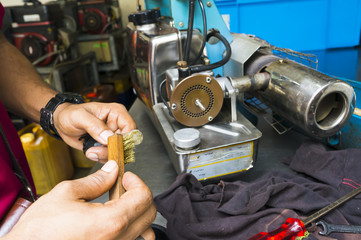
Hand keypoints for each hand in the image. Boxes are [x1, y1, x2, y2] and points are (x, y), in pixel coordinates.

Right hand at [3, 161, 155, 239]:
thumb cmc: (40, 230)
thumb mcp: (66, 194)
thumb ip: (95, 181)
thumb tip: (112, 170)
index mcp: (110, 221)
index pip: (144, 197)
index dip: (136, 181)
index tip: (126, 176)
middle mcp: (117, 239)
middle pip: (149, 212)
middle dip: (139, 194)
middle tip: (122, 186)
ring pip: (144, 229)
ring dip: (138, 211)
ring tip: (120, 203)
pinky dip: (132, 228)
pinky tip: (116, 220)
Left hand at [52, 102, 135, 161]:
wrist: (61, 122)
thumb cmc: (70, 114)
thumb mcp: (79, 116)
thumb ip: (95, 125)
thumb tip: (108, 137)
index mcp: (116, 113)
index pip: (131, 128)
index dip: (123, 138)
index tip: (109, 144)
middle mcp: (117, 125)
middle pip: (126, 143)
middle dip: (111, 150)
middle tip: (95, 149)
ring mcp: (113, 137)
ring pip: (119, 152)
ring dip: (105, 155)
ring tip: (90, 151)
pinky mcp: (107, 146)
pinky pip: (111, 157)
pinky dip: (101, 158)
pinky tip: (91, 152)